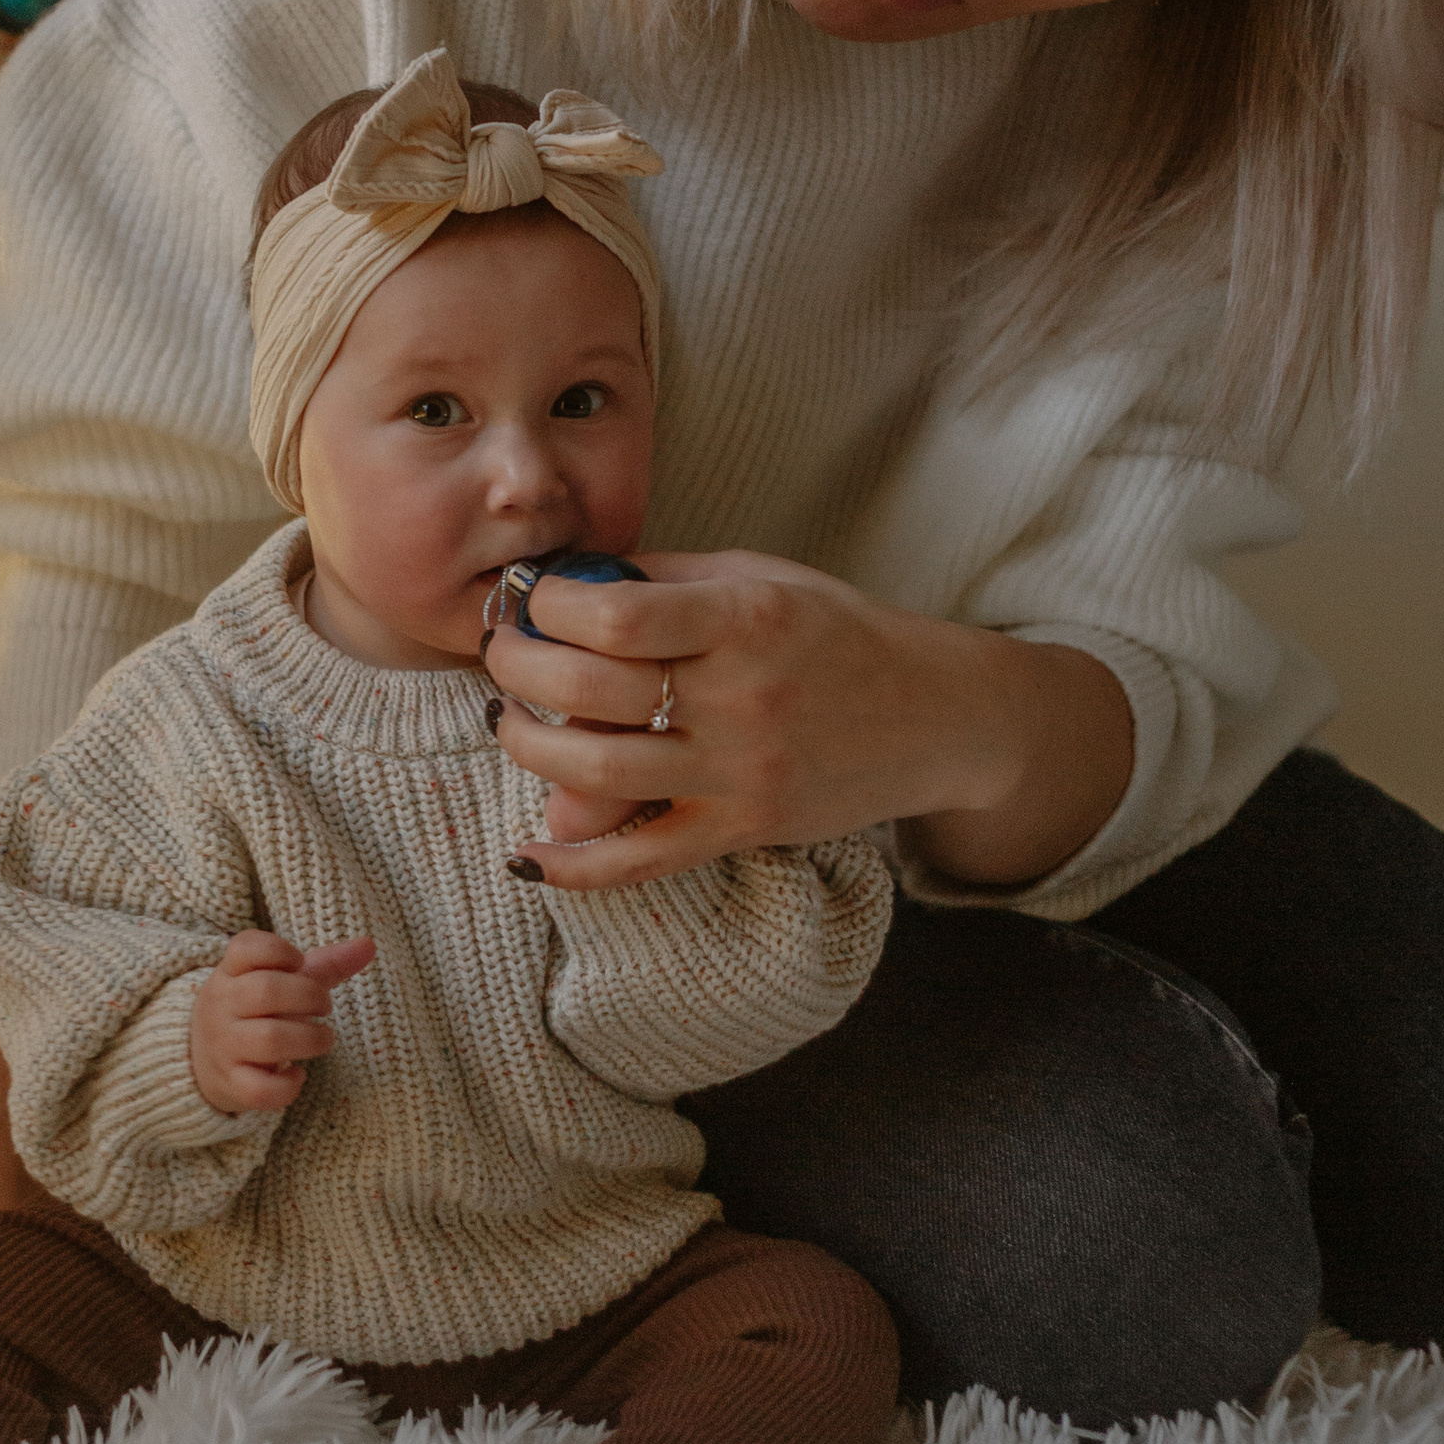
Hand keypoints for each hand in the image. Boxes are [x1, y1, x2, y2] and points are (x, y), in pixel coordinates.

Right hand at [188, 928, 374, 1115]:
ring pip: (270, 1040)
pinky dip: (288, 1086)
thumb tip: (370, 944)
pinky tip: (298, 1075)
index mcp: (231, 973)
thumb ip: (325, 964)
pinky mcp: (231, 1084)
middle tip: (324, 1007)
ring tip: (323, 1039)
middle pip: (266, 991)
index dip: (280, 950)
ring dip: (310, 1039)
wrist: (199, 1060)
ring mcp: (224, 1046)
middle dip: (310, 996)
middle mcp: (222, 1006)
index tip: (298, 963)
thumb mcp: (280, 983)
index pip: (246, 947)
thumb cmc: (254, 1012)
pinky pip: (261, 1090)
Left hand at [482, 553, 1132, 893]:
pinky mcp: (744, 830)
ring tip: (512, 721)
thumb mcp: (763, 578)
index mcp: (747, 618)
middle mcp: (743, 697)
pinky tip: (527, 855)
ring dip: (528, 746)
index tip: (535, 602)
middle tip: (505, 656)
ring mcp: (743, 772)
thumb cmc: (840, 634)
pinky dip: (574, 866)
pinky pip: (642, 860)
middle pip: (590, 693)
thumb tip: (565, 580)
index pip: (614, 615)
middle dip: (520, 668)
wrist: (939, 716)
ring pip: (598, 773)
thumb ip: (668, 579)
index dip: (550, 607)